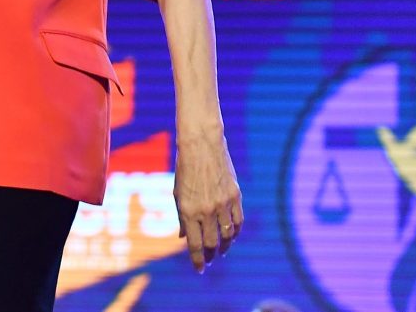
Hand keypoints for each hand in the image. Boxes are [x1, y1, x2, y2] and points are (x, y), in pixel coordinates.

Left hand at [173, 132, 242, 272]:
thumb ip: (182, 217)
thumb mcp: (178, 194)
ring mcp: (222, 203)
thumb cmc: (185, 169)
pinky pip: (238, 221)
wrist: (201, 145)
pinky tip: (232, 236)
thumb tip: (184, 237)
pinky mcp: (235, 195)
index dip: (198, 260)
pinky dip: (235, 231)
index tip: (200, 269)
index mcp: (189, 210)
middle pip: (211, 242)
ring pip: (227, 234)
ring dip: (225, 246)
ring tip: (222, 251)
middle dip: (210, 254)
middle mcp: (206, 210)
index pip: (194, 244)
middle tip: (210, 260)